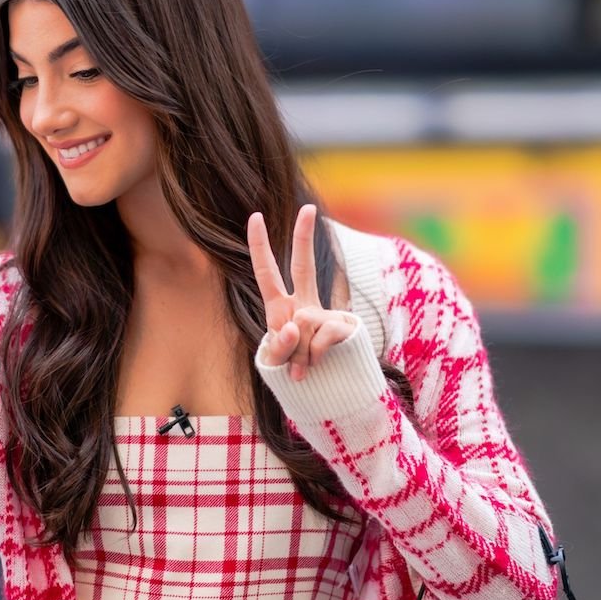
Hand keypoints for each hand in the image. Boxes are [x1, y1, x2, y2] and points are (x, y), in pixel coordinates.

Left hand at [247, 204, 356, 380]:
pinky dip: (314, 357)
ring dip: (299, 353)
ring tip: (302, 369)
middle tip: (307, 207)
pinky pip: (321, 338)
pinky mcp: (345, 327)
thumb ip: (281, 346)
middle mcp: (304, 304)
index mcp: (281, 307)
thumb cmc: (295, 373)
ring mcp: (326, 314)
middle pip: (303, 266)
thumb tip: (296, 325)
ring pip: (304, 324)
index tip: (256, 216)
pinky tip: (318, 365)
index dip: (260, 246)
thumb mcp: (277, 363)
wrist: (328, 392)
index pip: (267, 272)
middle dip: (304, 236)